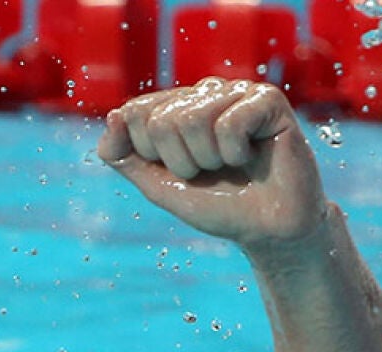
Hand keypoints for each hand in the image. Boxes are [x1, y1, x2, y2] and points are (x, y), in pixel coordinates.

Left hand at [97, 79, 327, 250]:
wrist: (268, 229)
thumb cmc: (218, 204)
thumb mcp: (158, 185)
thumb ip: (125, 156)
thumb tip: (113, 116)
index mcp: (176, 107)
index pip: (133, 113)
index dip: (150, 155)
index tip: (180, 171)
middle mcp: (204, 93)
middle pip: (160, 120)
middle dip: (180, 162)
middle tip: (210, 172)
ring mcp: (235, 92)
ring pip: (191, 118)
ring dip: (208, 159)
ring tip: (230, 165)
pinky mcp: (267, 99)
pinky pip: (229, 122)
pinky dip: (234, 153)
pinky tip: (251, 156)